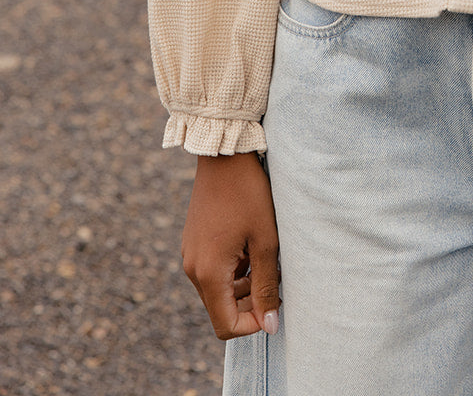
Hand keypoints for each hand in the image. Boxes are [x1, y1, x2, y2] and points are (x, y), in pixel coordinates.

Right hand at [181, 151, 280, 339]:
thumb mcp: (266, 241)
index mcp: (209, 273)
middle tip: (275, 279)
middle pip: (221, 309)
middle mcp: (193, 269)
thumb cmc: (249, 195)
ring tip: (266, 259)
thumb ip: (266, 286)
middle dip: (250, 303)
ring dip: (243, 286)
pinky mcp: (193, 242)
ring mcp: (190, 254)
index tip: (275, 306)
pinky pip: (212, 271)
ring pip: (218, 290)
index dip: (253, 325)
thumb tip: (270, 326)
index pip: (225, 325)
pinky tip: (251, 246)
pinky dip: (233, 270)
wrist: (225, 155)